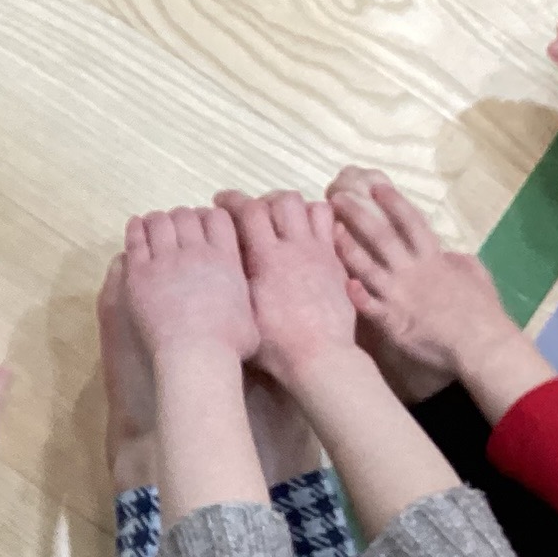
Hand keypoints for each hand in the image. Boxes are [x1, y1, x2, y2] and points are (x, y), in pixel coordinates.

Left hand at [123, 207, 260, 368]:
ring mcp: (167, 260)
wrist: (196, 354)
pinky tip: (135, 226)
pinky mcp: (141, 274)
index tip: (201, 224)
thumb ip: (247, 296)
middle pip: (187, 217)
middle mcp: (198, 251)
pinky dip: (135, 230)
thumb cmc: (228, 344)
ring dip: (157, 221)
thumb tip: (253, 298)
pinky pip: (136, 241)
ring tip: (152, 224)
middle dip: (181, 218)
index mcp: (227, 257)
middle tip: (175, 226)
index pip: (217, 218)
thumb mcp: (252, 315)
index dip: (208, 217)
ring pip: (160, 224)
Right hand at [213, 191, 356, 386]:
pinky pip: (332, 227)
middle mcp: (296, 247)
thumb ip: (235, 279)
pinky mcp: (337, 264)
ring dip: (294, 209)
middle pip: (281, 200)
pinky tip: (307, 236)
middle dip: (264, 200)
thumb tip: (223, 256)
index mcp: (267, 258)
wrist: (320, 356)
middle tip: (253, 214)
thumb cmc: (275, 345)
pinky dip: (318, 223)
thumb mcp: (243, 312)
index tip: (220, 201)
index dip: (232, 200)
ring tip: (282, 223)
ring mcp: (321, 253)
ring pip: (311, 207)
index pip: (249, 211)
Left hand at [330, 180, 521, 382]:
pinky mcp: (392, 321)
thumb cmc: (481, 312)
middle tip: (338, 198)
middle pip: (382, 237)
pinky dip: (355, 294)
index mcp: (433, 258)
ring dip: (347, 249)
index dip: (393, 203)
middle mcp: (413, 271)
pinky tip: (339, 283)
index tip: (376, 186)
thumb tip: (450, 255)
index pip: (411, 222)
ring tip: (328, 232)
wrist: (480, 343)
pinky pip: (369, 306)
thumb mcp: (475, 276)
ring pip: (368, 267)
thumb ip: (458, 262)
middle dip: (358, 215)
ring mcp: (399, 295)